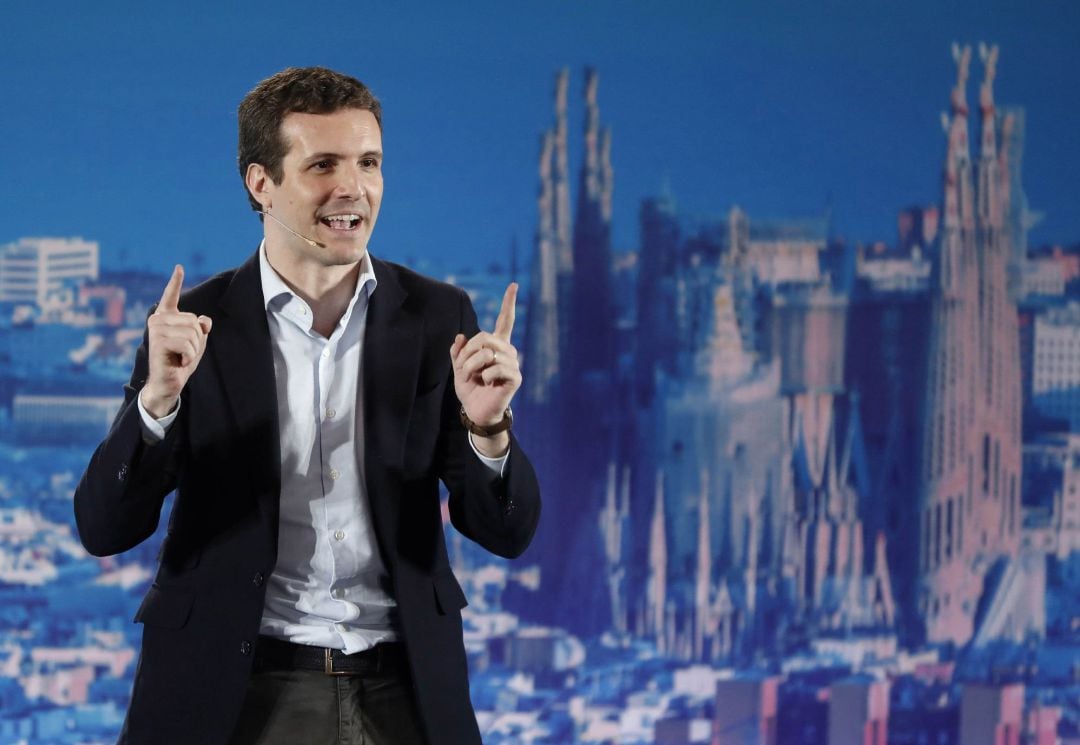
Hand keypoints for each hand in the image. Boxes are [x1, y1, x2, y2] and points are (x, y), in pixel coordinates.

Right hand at [140, 265, 212, 417]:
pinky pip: (188, 344)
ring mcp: (156, 329)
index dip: (175, 282)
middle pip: (194, 321)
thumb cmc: (181, 361)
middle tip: (184, 352)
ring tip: (181, 357)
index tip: (179, 267)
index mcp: (166, 317)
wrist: (168, 382)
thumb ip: (200, 328)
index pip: (171, 296)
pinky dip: (189, 356)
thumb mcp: (197, 341)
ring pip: (192, 333)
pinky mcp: (158, 341)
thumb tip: (203, 321)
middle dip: (197, 340)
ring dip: (193, 349)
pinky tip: (179, 362)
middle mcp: (158, 319)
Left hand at [450, 284, 520, 452]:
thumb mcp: (458, 368)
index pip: (505, 320)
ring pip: (488, 352)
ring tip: (475, 378)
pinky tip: (487, 383)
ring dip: (473, 367)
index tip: (514, 285)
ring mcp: (513, 363)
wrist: (477, 412)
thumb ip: (458, 352)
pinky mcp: (515, 377)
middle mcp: (508, 351)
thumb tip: (460, 337)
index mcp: (496, 345)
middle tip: (464, 369)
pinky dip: (485, 376)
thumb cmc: (471, 389)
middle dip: (468, 353)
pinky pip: (495, 367)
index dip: (509, 302)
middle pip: (485, 337)